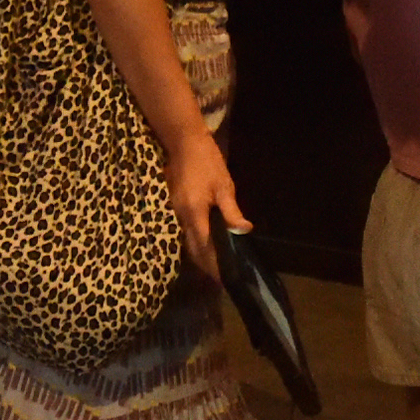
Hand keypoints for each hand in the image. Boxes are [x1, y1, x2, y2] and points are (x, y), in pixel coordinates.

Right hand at [162, 127, 249, 280]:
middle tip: (222, 277)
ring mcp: (175, 212)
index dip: (214, 264)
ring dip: (201, 255)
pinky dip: (196, 242)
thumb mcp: (223, 186)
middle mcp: (181, 217)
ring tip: (216, 266)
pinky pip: (185, 231)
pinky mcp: (175, 207)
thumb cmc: (206, 162)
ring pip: (188, 241)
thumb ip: (231, 211)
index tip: (225, 277)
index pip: (204, 247)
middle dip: (206, 265)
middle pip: (193, 249)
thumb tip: (244, 231)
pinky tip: (207, 244)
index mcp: (194, 214)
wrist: (183, 142)